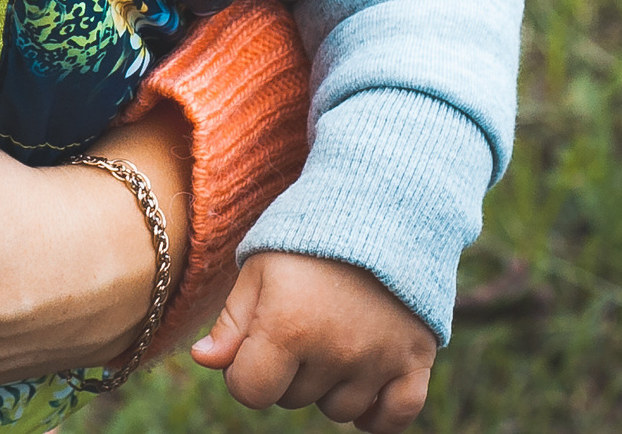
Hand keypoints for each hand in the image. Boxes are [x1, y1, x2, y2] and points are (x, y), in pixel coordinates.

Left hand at [191, 252, 436, 432]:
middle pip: (293, 399)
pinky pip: (397, 415)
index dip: (243, 374)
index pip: (251, 391)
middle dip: (285, 372)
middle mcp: (336, 351)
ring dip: (329, 386)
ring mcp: (380, 359)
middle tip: (298, 325)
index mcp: (288, 328)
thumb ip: (232, 322)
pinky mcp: (416, 359)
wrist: (379, 208)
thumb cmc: (307, 238)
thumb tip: (204, 361)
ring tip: (331, 338)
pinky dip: (379, 414)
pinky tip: (363, 393)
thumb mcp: (259, 268)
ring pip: (340, 410)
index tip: (252, 348)